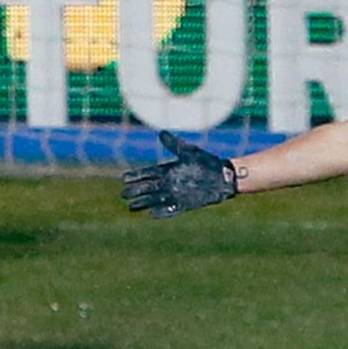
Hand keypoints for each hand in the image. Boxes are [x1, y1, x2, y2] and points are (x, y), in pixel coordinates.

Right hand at [122, 131, 239, 217]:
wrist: (224, 177)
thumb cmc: (207, 162)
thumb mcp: (189, 152)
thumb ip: (174, 145)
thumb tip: (161, 133)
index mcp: (168, 170)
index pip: (147, 173)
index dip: (136, 176)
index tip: (123, 178)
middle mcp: (169, 183)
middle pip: (148, 188)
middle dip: (135, 191)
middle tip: (123, 195)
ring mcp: (176, 194)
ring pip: (155, 200)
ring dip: (144, 203)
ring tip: (131, 207)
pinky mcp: (185, 204)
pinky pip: (171, 209)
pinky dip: (162, 212)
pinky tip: (151, 215)